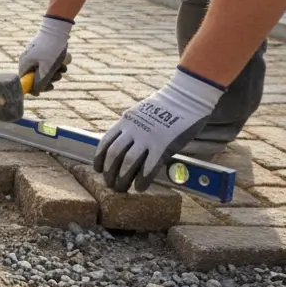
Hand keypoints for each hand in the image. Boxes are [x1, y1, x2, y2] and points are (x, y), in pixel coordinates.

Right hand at [18, 15, 73, 94]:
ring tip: (63, 68)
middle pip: (35, 77)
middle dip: (48, 79)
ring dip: (55, 72)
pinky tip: (63, 63)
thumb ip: (41, 81)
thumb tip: (36, 91)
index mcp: (24, 63)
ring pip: (44, 70)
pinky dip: (55, 65)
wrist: (57, 28)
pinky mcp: (42, 52)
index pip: (25, 81)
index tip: (44, 90)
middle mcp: (27, 60)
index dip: (34, 88)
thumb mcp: (47, 67)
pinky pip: (48, 63)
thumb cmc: (51, 48)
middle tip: (58, 77)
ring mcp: (35, 55)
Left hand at [94, 67, 225, 192]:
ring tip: (121, 189)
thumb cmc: (167, 106)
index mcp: (126, 121)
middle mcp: (133, 130)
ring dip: (122, 178)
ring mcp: (147, 138)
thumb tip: (126, 141)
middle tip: (109, 184)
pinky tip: (140, 187)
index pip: (105, 142)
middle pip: (114, 155)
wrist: (187, 97)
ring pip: (128, 163)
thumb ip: (132, 126)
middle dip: (109, 172)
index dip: (99, 158)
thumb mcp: (141, 112)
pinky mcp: (163, 145)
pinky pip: (149, 167)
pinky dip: (142, 179)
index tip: (98, 169)